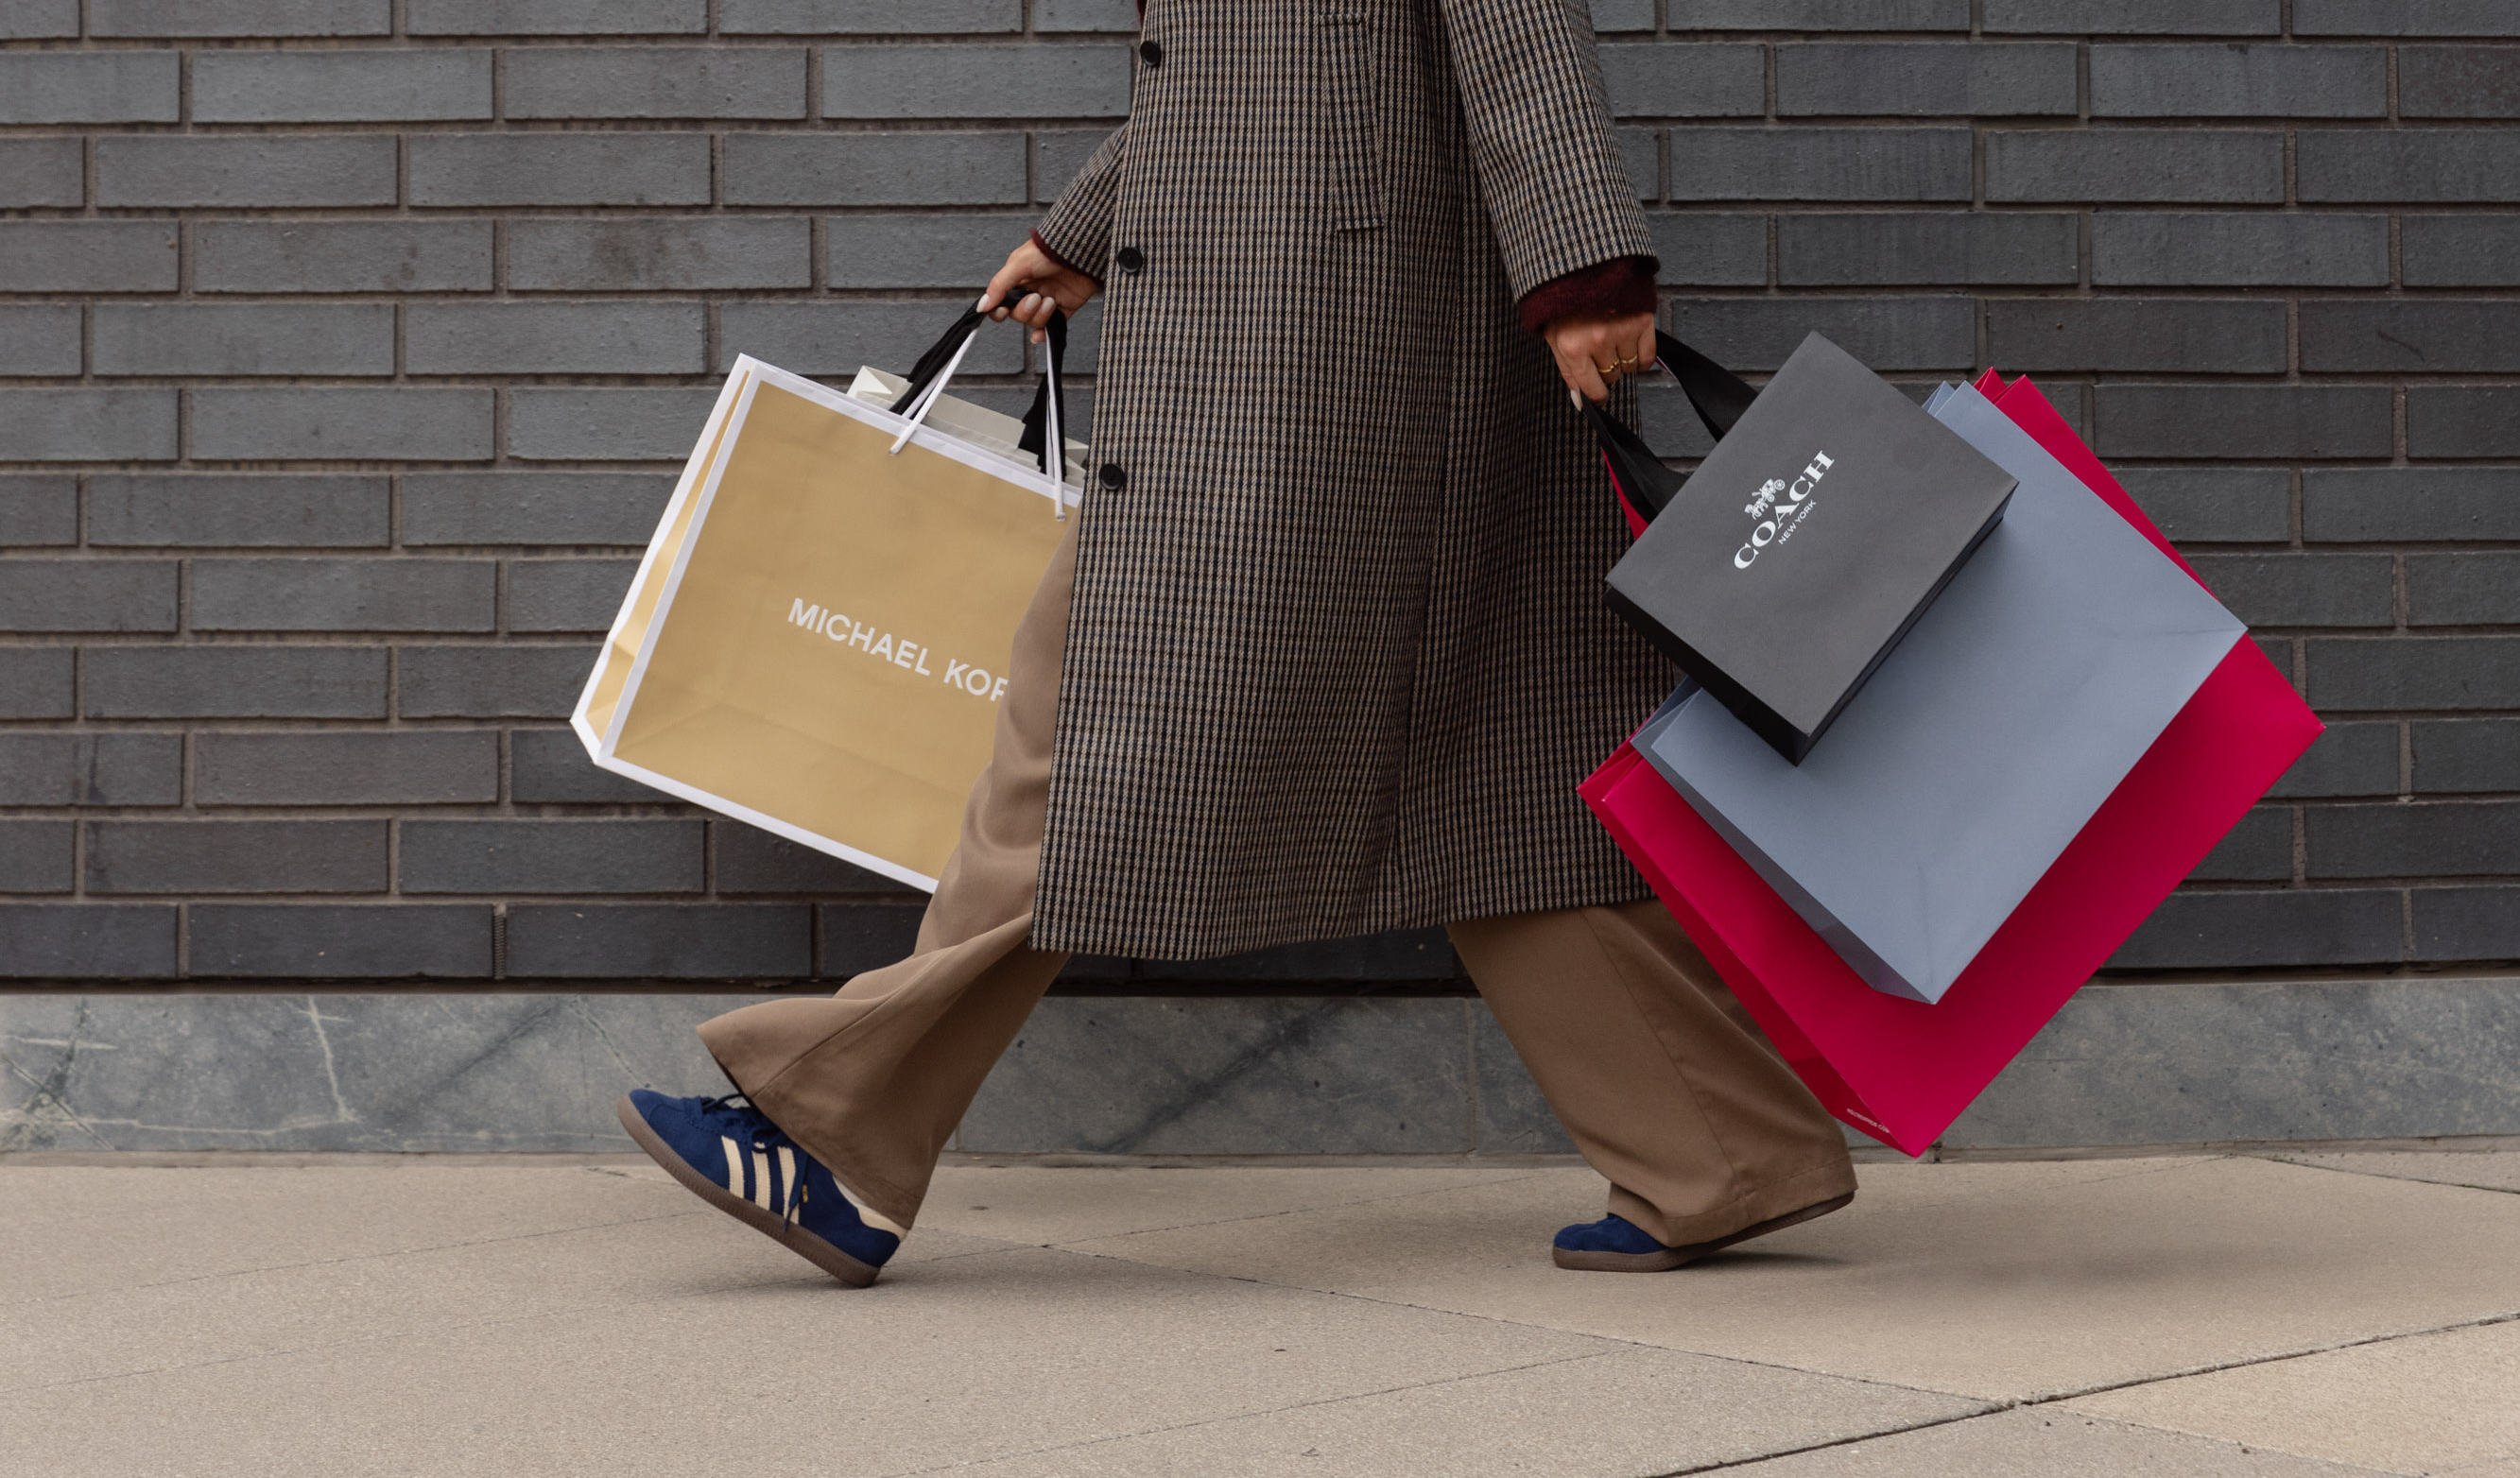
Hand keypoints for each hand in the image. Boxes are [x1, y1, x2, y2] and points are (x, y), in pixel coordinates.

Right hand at [980, 238, 1100, 343]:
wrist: (1082, 251)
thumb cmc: (1050, 250)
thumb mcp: (1019, 264)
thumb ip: (999, 285)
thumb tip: (983, 306)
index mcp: (1017, 279)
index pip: (1001, 302)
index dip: (1000, 311)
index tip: (1004, 310)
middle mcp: (1031, 291)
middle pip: (1018, 315)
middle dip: (1025, 310)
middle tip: (1035, 297)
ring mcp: (1047, 301)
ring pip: (1034, 322)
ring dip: (1041, 315)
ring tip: (1050, 300)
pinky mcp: (1064, 308)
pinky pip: (1052, 327)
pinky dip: (1045, 334)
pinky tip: (1042, 336)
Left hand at [1546, 311, 1657, 404]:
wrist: (1583, 265)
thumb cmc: (1565, 301)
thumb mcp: (1555, 336)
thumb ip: (1567, 371)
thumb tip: (1579, 400)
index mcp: (1573, 346)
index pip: (1592, 388)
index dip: (1596, 395)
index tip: (1599, 395)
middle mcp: (1598, 341)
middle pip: (1611, 376)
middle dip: (1605, 367)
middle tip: (1598, 347)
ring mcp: (1621, 329)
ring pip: (1629, 367)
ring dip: (1622, 359)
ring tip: (1612, 338)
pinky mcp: (1641, 319)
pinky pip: (1648, 356)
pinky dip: (1642, 358)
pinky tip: (1632, 347)